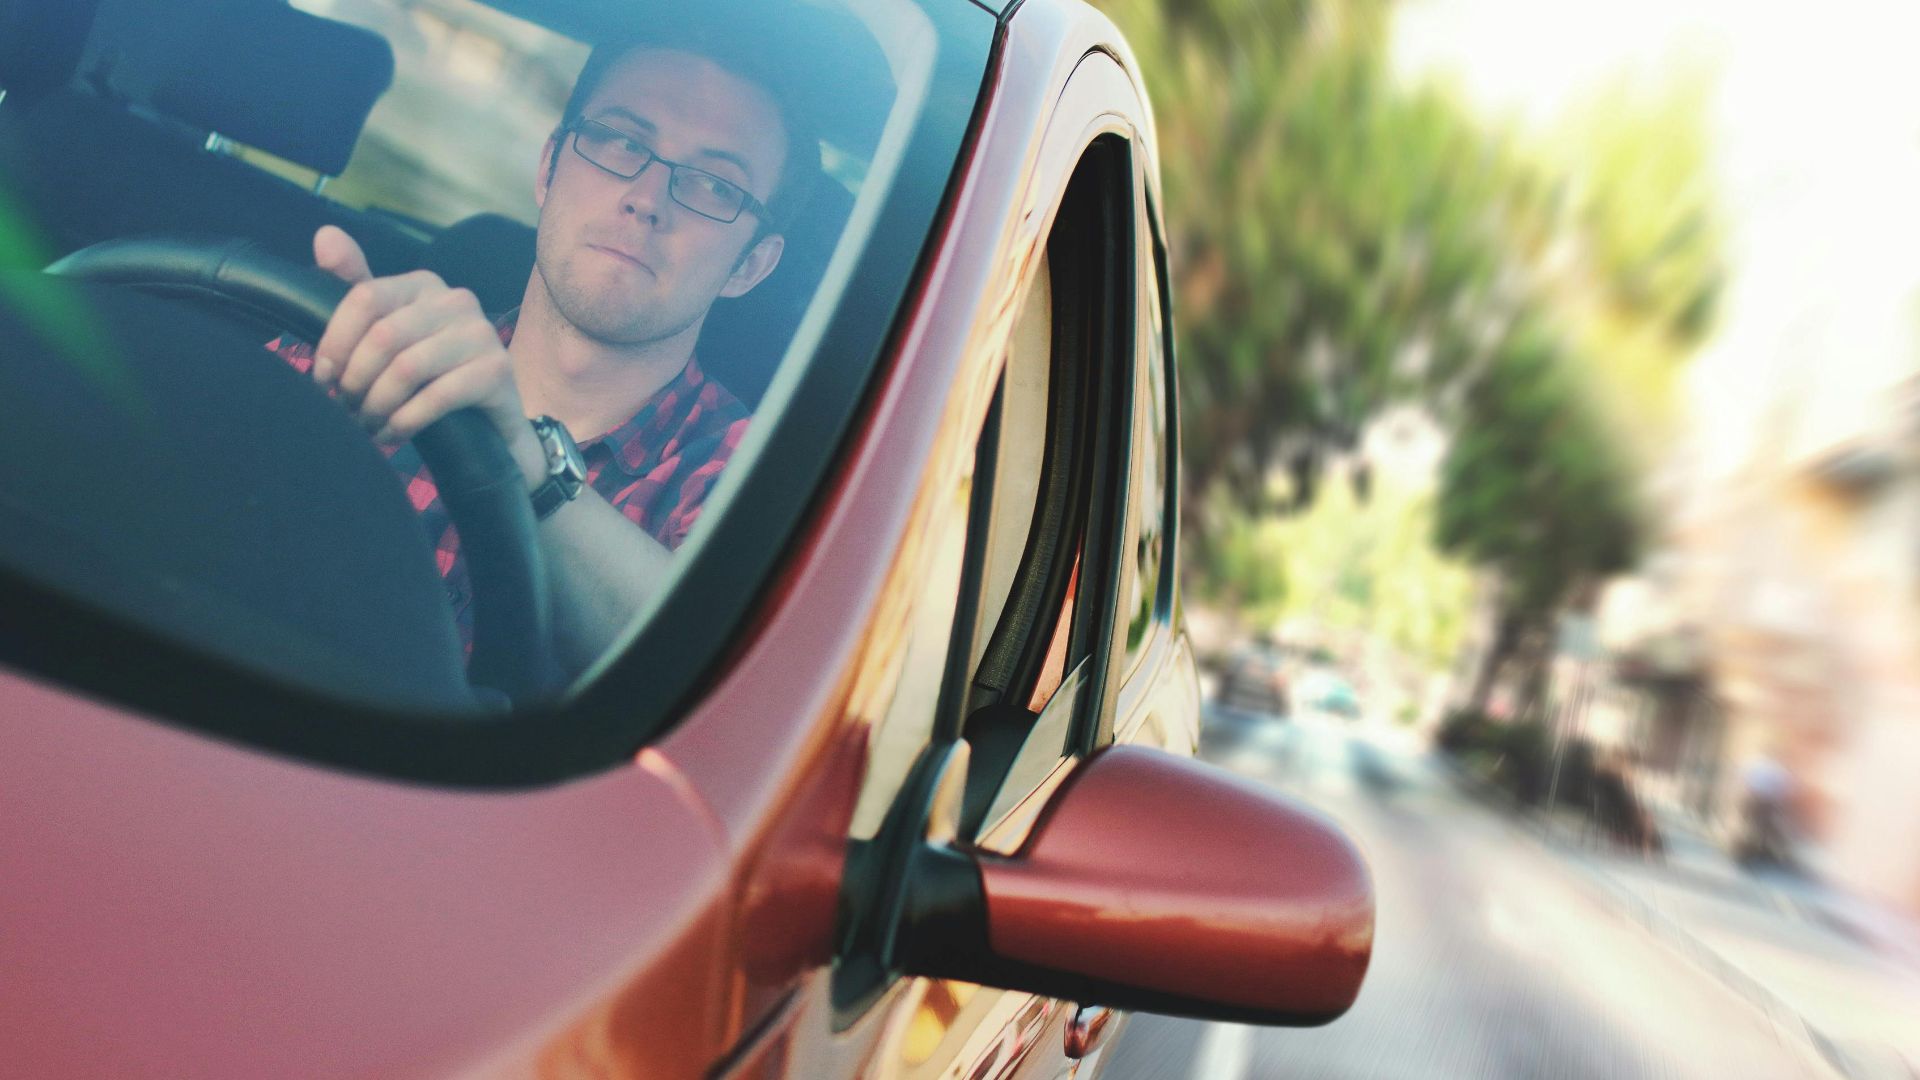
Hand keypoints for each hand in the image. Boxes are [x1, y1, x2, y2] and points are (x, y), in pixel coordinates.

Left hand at [310, 226, 544, 484]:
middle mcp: (457, 300)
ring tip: (367, 424)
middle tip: (347, 408)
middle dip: (356, 379)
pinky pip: (436, 397)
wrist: (488, 424)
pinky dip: (405, 421)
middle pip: (383, 335)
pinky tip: (392, 434)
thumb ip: (355, 289)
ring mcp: (481, 334)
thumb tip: (324, 236)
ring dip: (377, 405)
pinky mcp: (498, 371)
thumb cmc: (430, 377)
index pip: (365, 297)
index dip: (335, 342)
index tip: (324, 378)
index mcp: (424, 284)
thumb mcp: (389, 335)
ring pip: (407, 368)